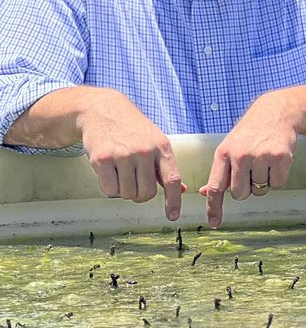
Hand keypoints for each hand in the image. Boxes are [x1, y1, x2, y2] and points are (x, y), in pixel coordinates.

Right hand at [77, 92, 184, 221]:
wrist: (103, 111)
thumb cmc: (133, 129)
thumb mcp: (156, 141)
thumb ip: (165, 166)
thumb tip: (181, 189)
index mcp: (162, 147)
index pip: (172, 180)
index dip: (173, 201)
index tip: (172, 216)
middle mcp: (145, 151)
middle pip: (146, 193)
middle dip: (140, 195)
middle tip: (134, 184)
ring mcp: (123, 155)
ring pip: (127, 194)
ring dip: (123, 191)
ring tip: (121, 173)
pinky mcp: (102, 159)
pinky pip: (109, 189)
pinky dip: (109, 187)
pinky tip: (109, 172)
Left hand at [200, 93, 299, 227]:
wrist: (276, 112)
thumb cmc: (249, 134)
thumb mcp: (229, 148)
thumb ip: (220, 172)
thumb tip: (206, 193)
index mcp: (224, 154)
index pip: (216, 186)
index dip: (214, 207)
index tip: (214, 223)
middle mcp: (241, 155)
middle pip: (240, 194)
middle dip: (246, 188)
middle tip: (251, 171)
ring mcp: (262, 156)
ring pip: (260, 190)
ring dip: (263, 182)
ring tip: (265, 161)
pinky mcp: (281, 157)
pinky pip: (277, 184)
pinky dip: (278, 178)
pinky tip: (276, 161)